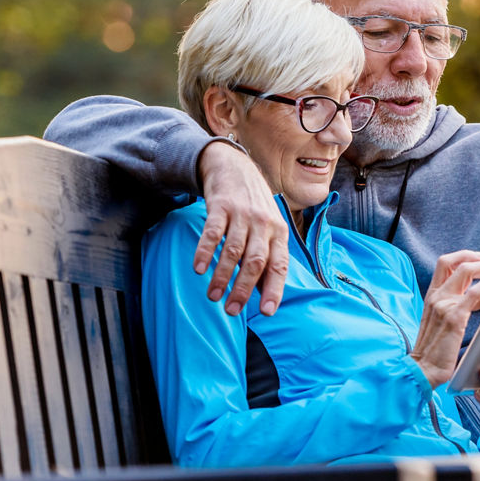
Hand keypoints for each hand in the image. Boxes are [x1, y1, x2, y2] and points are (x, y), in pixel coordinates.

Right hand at [195, 141, 289, 315]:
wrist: (236, 168)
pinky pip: (213, 232)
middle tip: (231, 310)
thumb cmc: (255, 208)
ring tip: (213, 296)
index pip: (279, 265)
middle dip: (244, 289)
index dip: (274, 289)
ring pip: (234, 250)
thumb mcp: (270, 229)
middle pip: (256, 261)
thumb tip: (266, 295)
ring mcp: (243, 214)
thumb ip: (268, 258)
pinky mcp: (221, 206)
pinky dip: (206, 251)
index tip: (267, 312)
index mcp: (279, 233)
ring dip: (222, 276)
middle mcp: (264, 224)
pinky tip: (199, 269)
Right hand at [413, 251, 479, 387]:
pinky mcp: (454, 316)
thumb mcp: (442, 321)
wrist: (424, 369)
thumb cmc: (436, 350)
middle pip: (455, 262)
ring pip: (466, 271)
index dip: (464, 256)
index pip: (445, 264)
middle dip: (478, 258)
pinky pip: (474, 292)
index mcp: (431, 296)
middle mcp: (436, 296)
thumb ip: (457, 306)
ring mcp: (443, 304)